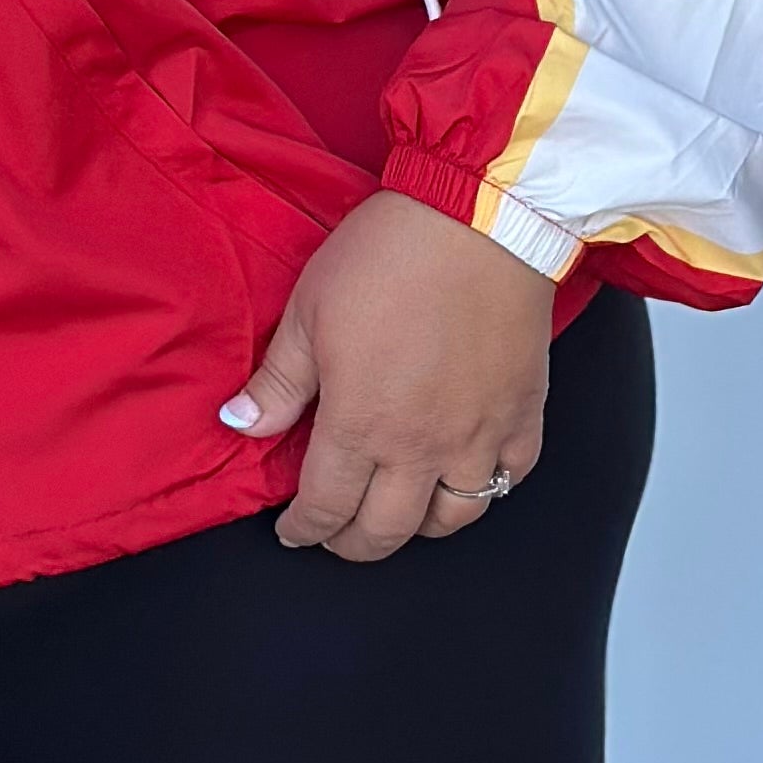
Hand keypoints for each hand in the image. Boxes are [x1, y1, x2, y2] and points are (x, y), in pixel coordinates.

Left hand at [221, 192, 559, 560]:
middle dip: (352, 543)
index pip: (325, 506)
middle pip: (385, 530)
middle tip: (336, 534)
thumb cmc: (388, 255)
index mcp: (360, 423)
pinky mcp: (524, 413)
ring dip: (417, 527)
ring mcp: (479, 436)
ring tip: (398, 512)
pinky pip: (510, 479)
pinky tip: (466, 476)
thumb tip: (239, 425)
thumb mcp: (309, 312)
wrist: (478, 219)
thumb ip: (277, 382)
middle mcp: (421, 446)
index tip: (293, 531)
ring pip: (451, 519)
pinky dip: (486, 489)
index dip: (303, 529)